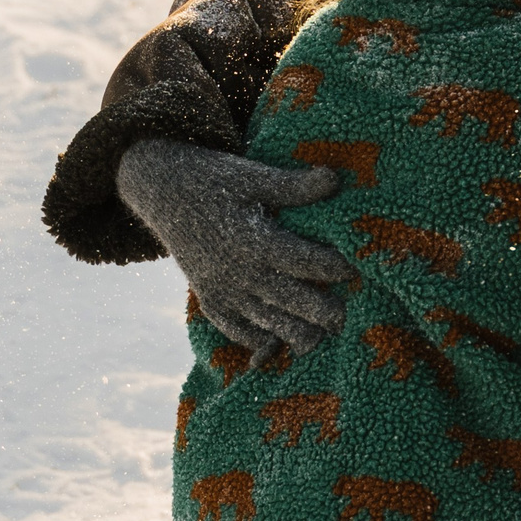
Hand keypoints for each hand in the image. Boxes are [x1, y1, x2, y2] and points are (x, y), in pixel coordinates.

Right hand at [115, 139, 350, 356]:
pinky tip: (283, 343)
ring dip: (303, 333)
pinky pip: (239, 332)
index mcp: (256, 240)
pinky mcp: (210, 300)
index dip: (338, 268)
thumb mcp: (253, 177)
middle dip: (328, 312)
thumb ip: (294, 186)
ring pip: (273, 325)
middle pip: (297, 303)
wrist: (160, 191)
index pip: (309, 262)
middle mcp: (242, 272)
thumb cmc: (213, 180)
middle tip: (349, 314)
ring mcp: (224, 291)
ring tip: (326, 333)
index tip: (359, 270)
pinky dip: (262, 341)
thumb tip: (336, 179)